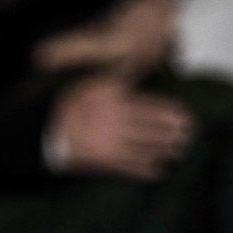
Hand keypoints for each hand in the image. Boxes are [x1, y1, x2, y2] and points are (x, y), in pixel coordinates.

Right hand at [49, 76, 191, 179]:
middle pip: (152, 129)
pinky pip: (129, 168)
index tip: (185, 115)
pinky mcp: (102, 162)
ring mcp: (110, 145)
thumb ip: (119, 77)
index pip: (150, 107)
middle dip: (172, 133)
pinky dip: (145, 171)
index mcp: (116, 104)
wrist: (43, 132)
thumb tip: (140, 61)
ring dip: (163, 151)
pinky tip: (158, 171)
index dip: (169, 112)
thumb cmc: (69, 105)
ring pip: (144, 149)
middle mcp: (117, 124)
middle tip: (188, 135)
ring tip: (179, 151)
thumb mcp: (93, 84)